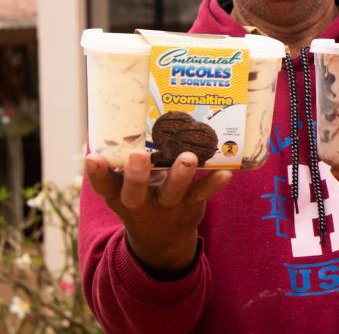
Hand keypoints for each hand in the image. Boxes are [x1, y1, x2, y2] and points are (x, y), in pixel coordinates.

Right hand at [85, 150, 231, 275]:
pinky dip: (213, 183)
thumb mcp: (125, 187)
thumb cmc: (141, 197)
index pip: (104, 186)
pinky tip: (225, 172)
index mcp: (119, 196)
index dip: (97, 173)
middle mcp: (141, 203)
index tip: (93, 157)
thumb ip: (123, 163)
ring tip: (188, 158)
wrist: (162, 239)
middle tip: (138, 155)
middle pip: (135, 192)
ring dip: (180, 175)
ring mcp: (167, 206)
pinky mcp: (191, 205)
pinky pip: (202, 194)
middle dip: (136, 175)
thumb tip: (120, 119)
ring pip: (172, 192)